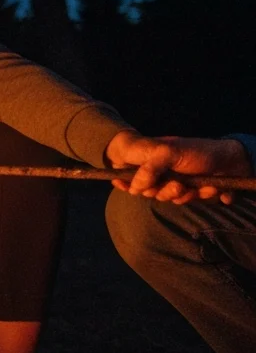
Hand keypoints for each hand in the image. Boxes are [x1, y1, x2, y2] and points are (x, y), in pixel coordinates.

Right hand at [105, 132, 249, 204]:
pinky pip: (183, 200)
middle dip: (160, 190)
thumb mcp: (170, 153)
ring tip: (191, 186)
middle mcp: (162, 170)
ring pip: (165, 197)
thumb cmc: (199, 151)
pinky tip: (204, 188)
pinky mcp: (190, 191)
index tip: (120, 185)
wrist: (232, 162)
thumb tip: (134, 187)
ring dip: (179, 194)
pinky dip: (194, 196)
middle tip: (175, 185)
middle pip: (147, 188)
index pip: (131, 170)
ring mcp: (176, 181)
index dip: (124, 179)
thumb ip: (149, 168)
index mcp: (154, 158)